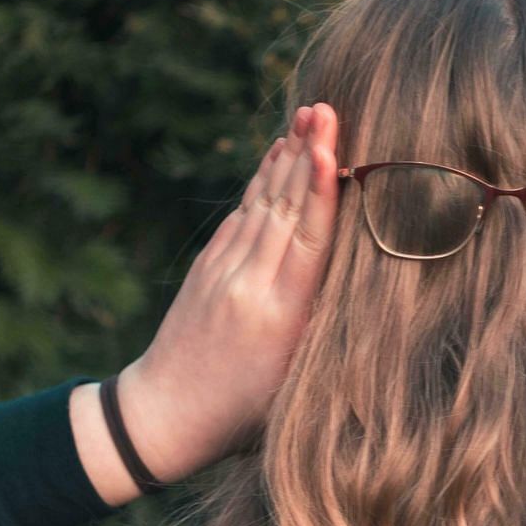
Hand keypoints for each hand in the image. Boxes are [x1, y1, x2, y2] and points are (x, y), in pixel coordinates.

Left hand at [86, 103, 340, 499]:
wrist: (163, 416)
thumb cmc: (243, 416)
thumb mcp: (295, 385)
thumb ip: (321, 330)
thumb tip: (361, 283)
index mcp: (278, 316)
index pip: (308, 241)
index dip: (321, 192)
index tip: (332, 150)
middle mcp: (249, 284)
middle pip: (286, 209)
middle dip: (307, 156)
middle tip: (326, 108)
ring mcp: (223, 272)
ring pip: (263, 204)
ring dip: (286, 158)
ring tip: (307, 116)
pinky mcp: (208, 268)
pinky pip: (242, 215)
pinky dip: (262, 182)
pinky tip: (277, 156)